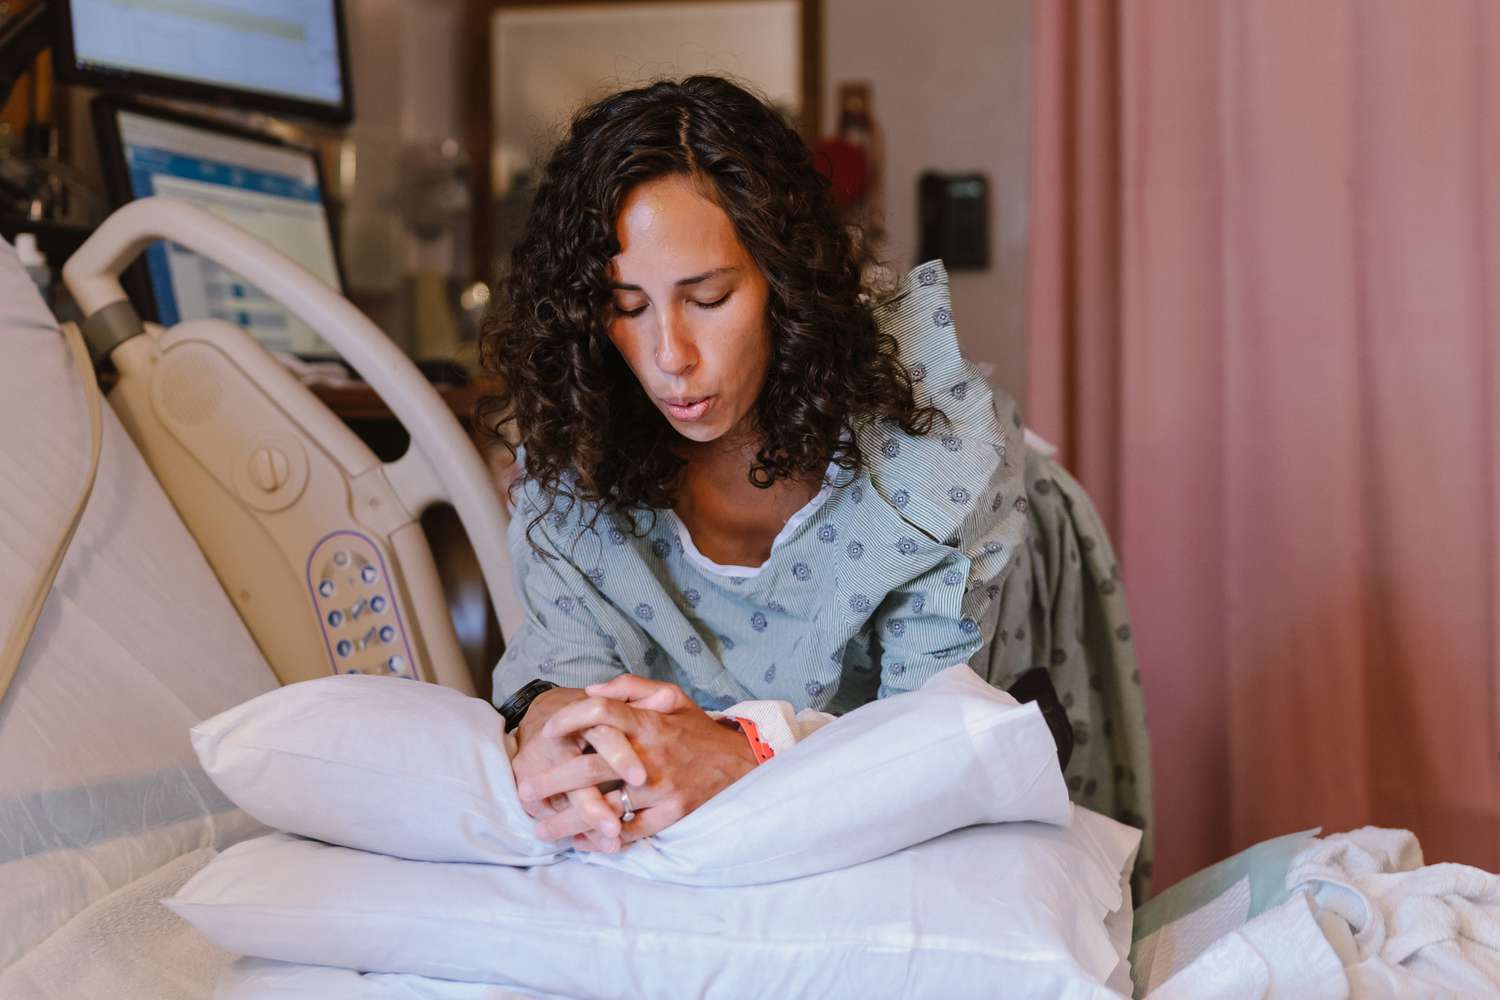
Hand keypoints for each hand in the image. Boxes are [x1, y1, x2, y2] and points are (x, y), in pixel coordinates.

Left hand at [523, 675, 758, 846]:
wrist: (745, 765)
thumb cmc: (699, 731)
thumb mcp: (672, 697)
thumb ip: (631, 687)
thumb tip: (591, 691)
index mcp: (649, 722)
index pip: (600, 712)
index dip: (569, 719)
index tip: (547, 733)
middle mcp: (652, 755)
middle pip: (589, 769)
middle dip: (551, 781)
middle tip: (524, 791)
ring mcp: (662, 788)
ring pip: (604, 808)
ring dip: (568, 821)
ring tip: (542, 830)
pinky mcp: (672, 815)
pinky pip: (629, 832)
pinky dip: (602, 840)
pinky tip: (582, 842)